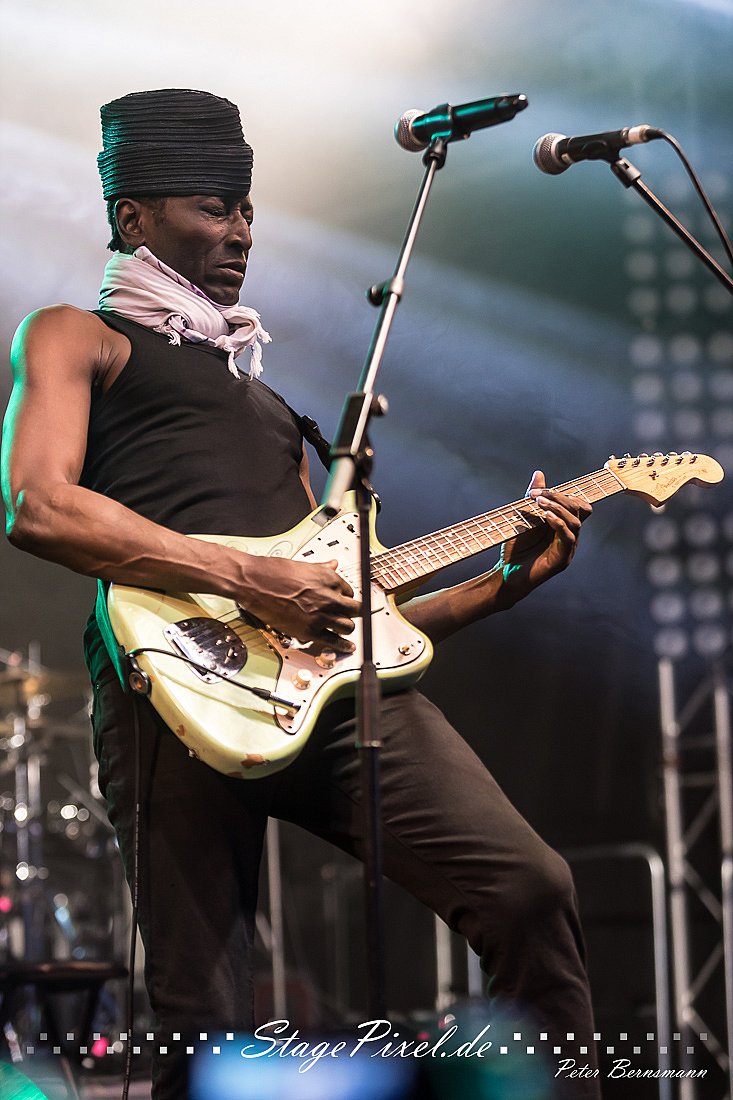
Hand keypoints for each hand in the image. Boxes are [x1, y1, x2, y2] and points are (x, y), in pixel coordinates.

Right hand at [241, 557, 360, 653]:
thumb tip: (333, 565)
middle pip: (355, 610)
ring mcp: (320, 615)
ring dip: (346, 628)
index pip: (350, 592)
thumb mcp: (303, 566)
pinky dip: (342, 646)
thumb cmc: (273, 572)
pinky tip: (347, 647)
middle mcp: (328, 597)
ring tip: (344, 629)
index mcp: (328, 578)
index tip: (344, 601)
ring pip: (348, 626)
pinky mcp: (308, 630)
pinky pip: (333, 641)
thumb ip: (322, 569)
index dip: (346, 597)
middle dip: (352, 613)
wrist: (253, 582)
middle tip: (349, 615)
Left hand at [498, 470, 590, 596]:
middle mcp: (569, 536)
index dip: (561, 494)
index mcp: (563, 526)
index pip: (576, 504)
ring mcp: (567, 548)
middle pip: (579, 510)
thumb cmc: (516, 549)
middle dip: (559, 498)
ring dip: (558, 508)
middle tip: (536, 496)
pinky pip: (569, 538)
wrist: (506, 575)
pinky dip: (558, 524)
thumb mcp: (524, 518)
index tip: (536, 492)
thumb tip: (540, 474)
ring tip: (539, 503)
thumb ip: (533, 498)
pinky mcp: (562, 559)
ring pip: (575, 522)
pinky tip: (545, 517)